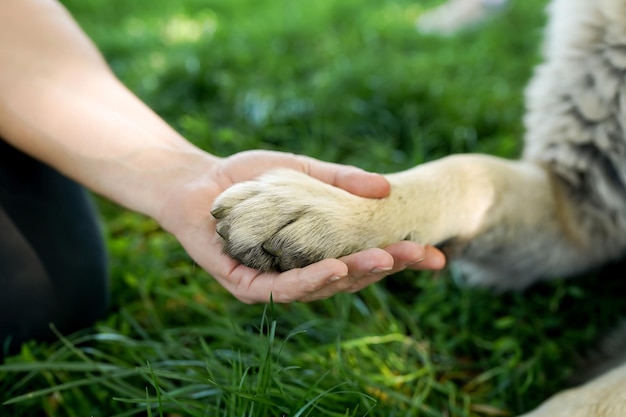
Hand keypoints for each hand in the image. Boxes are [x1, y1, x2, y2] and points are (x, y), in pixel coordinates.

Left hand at [158, 150, 445, 302]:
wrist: (196, 181)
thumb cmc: (248, 178)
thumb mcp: (301, 172)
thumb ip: (340, 180)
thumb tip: (387, 187)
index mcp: (317, 250)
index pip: (364, 258)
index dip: (400, 258)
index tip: (435, 255)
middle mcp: (300, 272)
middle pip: (350, 278)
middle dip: (387, 267)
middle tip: (420, 255)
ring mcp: (274, 282)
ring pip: (322, 288)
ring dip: (355, 275)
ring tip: (383, 260)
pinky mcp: (245, 284)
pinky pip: (282, 289)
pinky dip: (310, 281)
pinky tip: (336, 268)